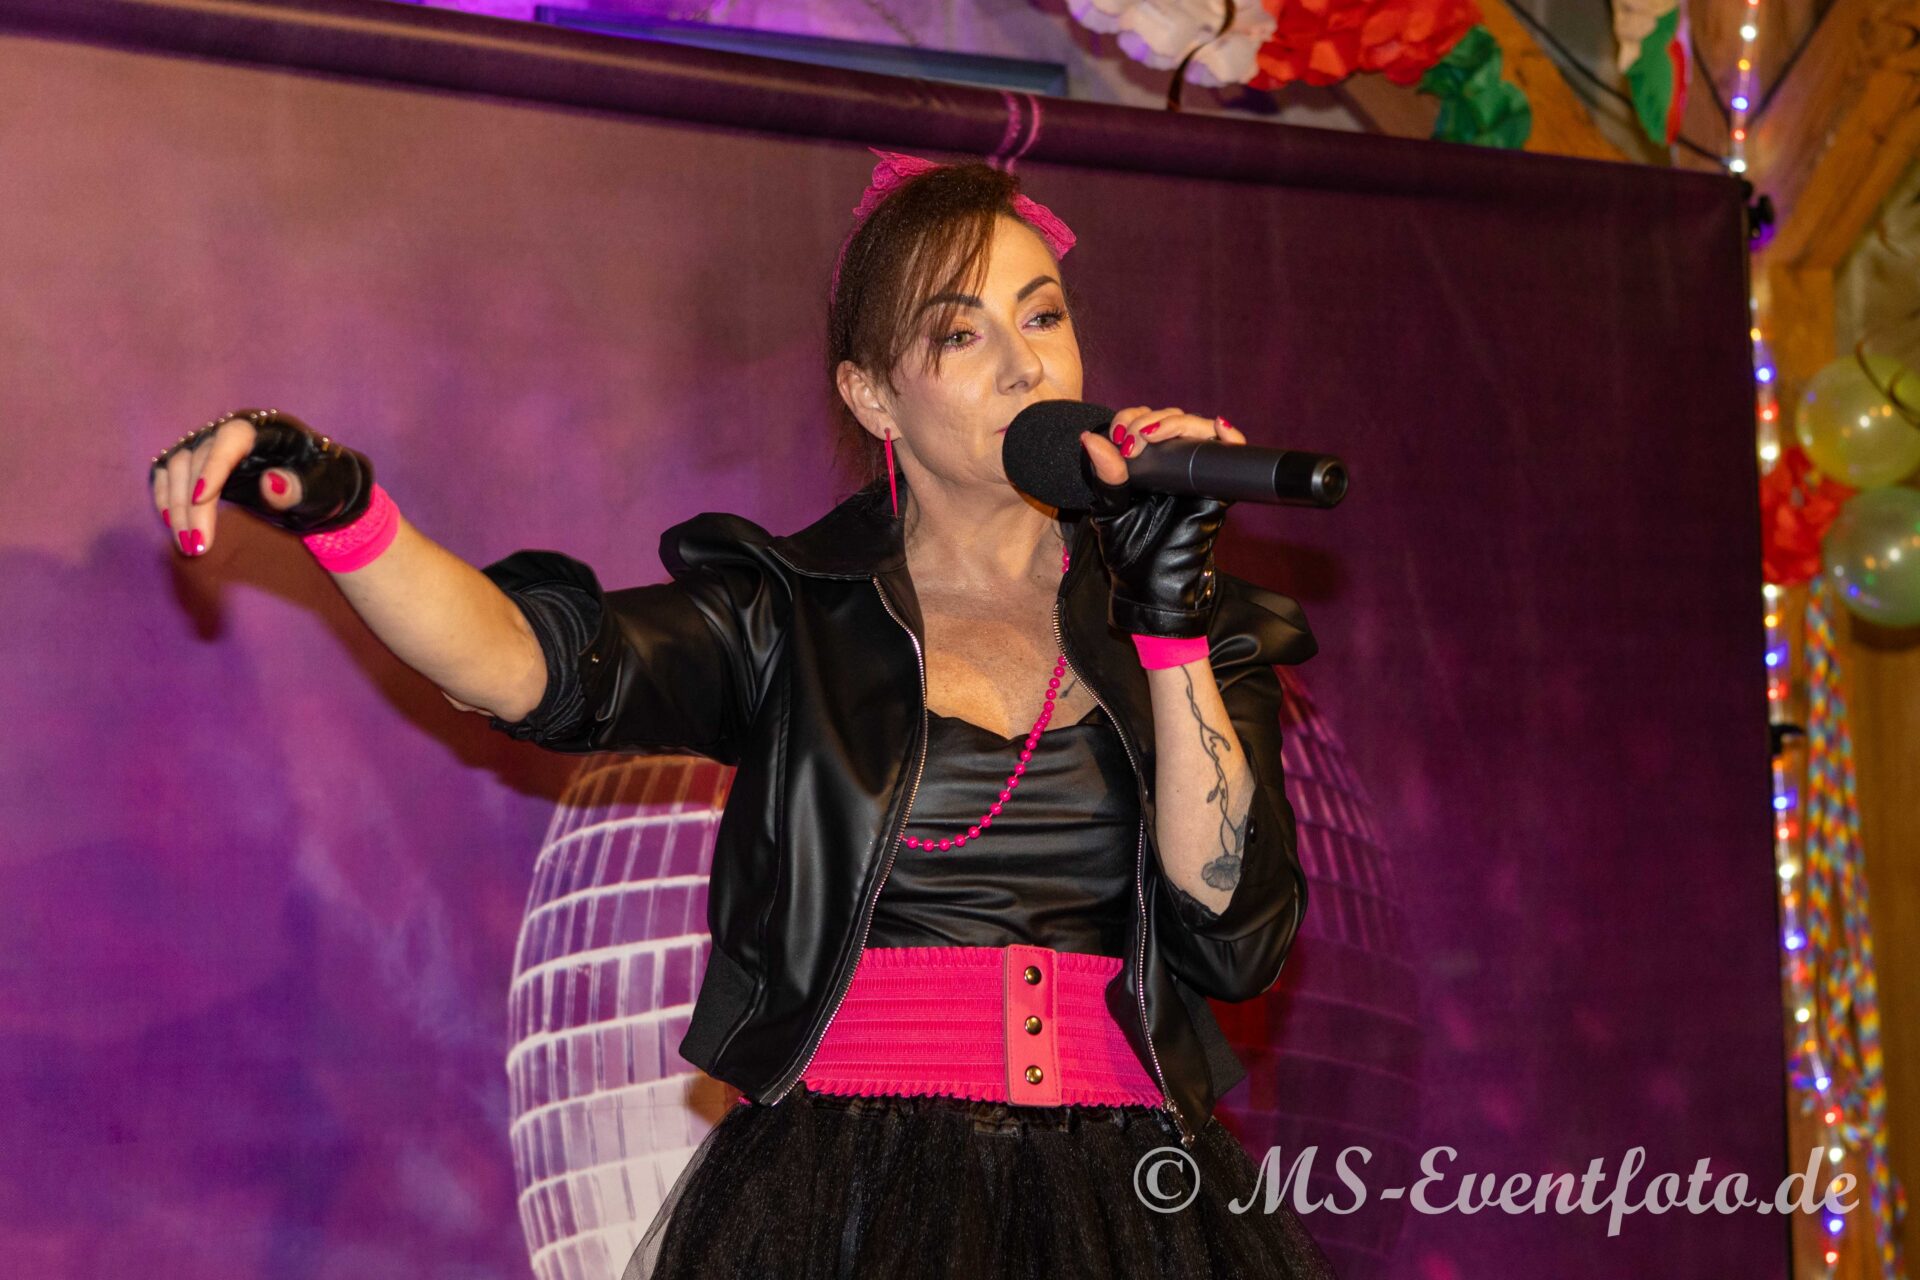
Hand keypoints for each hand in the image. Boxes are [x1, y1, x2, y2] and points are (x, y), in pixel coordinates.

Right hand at [148, 409, 374, 556]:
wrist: (316, 488)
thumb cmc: (324, 485)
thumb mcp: (323, 490)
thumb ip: (300, 488)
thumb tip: (272, 483)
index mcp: (267, 428)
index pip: (231, 439)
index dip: (213, 467)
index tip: (200, 500)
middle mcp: (233, 430)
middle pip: (199, 458)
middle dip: (193, 505)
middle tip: (197, 546)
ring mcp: (212, 443)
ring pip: (178, 466)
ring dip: (177, 507)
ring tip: (189, 546)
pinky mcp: (199, 462)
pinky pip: (169, 474)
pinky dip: (166, 499)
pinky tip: (174, 526)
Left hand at [1077, 407, 1244, 637]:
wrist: (1151, 588)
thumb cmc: (1129, 552)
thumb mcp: (1108, 511)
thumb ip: (1105, 476)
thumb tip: (1091, 438)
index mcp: (1145, 465)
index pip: (1144, 422)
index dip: (1132, 418)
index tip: (1119, 437)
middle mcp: (1172, 465)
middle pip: (1173, 419)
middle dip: (1151, 420)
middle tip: (1133, 441)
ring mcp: (1196, 475)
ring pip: (1198, 430)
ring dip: (1179, 423)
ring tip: (1154, 435)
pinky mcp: (1217, 491)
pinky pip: (1231, 457)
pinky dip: (1230, 436)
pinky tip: (1218, 427)